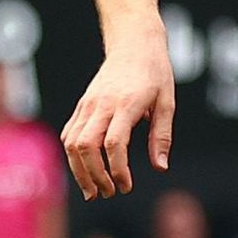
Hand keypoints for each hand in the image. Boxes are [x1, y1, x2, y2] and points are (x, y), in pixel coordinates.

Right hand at [63, 28, 174, 199]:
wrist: (134, 44)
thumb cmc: (156, 73)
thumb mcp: (168, 102)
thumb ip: (161, 136)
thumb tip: (161, 168)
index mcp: (126, 104)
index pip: (114, 143)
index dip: (117, 169)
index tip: (126, 186)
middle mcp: (102, 105)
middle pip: (86, 147)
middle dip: (94, 176)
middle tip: (108, 193)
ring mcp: (88, 105)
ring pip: (72, 143)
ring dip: (79, 171)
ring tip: (93, 190)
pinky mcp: (81, 105)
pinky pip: (69, 134)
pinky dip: (73, 156)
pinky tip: (84, 170)